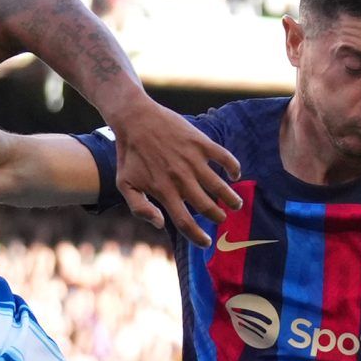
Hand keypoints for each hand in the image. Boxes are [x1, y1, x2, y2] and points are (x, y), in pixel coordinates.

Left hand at [105, 99, 239, 244]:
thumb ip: (140, 208)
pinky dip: (234, 167)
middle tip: (221, 218)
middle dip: (218, 217)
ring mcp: (192, 160)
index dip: (198, 237)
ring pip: (220, 186)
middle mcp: (181, 178)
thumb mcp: (125, 185)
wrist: (135, 119)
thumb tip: (161, 224)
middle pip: (207, 207)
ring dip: (231, 199)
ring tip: (235, 204)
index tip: (206, 242)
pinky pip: (225, 157)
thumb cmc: (129, 154)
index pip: (185, 222)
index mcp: (164, 191)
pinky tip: (235, 174)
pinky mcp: (200, 143)